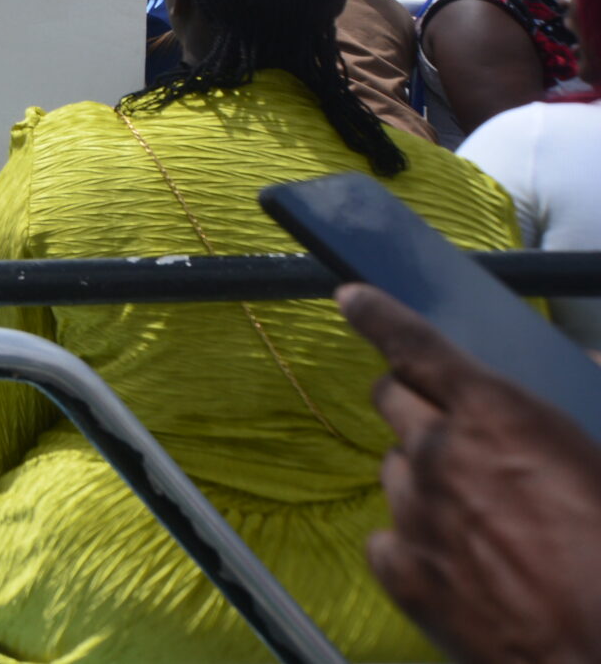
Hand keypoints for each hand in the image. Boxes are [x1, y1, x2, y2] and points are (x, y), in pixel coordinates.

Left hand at [339, 283, 600, 662]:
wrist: (600, 656)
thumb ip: (594, 395)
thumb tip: (589, 359)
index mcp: (497, 415)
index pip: (416, 344)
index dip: (378, 315)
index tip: (349, 297)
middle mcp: (440, 454)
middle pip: (392, 399)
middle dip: (413, 402)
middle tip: (445, 426)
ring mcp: (414, 515)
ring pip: (394, 470)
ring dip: (422, 477)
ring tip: (476, 513)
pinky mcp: (403, 573)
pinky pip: (387, 538)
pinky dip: (413, 542)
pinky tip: (457, 563)